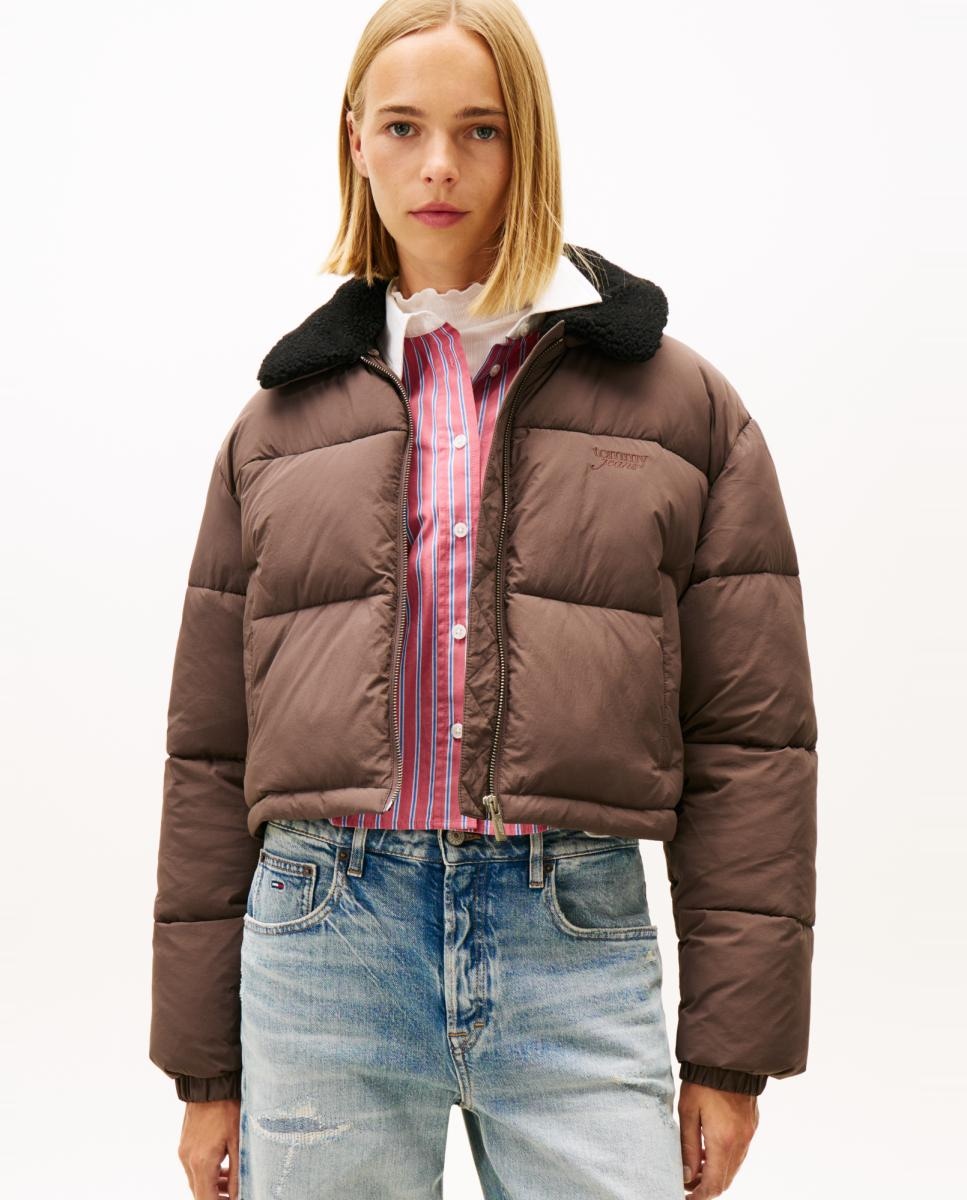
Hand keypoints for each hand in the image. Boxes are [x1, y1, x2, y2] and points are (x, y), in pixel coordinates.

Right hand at [178, 1098, 240, 1198]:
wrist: (209, 1082)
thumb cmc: (228, 1108)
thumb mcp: (238, 1141)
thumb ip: (237, 1173)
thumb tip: (237, 1195)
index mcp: (201, 1162)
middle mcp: (188, 1160)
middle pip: (199, 1193)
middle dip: (216, 1197)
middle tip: (234, 1194)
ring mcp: (183, 1152)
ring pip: (196, 1181)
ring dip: (212, 1187)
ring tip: (231, 1184)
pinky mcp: (184, 1144)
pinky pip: (193, 1168)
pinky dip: (206, 1174)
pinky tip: (222, 1169)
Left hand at [679, 1081, 758, 1197]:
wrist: (729, 1059)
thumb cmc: (703, 1082)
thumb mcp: (687, 1112)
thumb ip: (687, 1147)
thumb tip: (686, 1176)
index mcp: (722, 1141)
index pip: (713, 1184)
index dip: (698, 1196)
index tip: (685, 1196)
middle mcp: (740, 1143)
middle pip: (725, 1181)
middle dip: (705, 1187)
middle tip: (686, 1183)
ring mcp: (748, 1135)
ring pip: (733, 1168)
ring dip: (715, 1173)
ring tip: (694, 1166)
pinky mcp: (751, 1126)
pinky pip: (739, 1153)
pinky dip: (724, 1159)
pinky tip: (708, 1149)